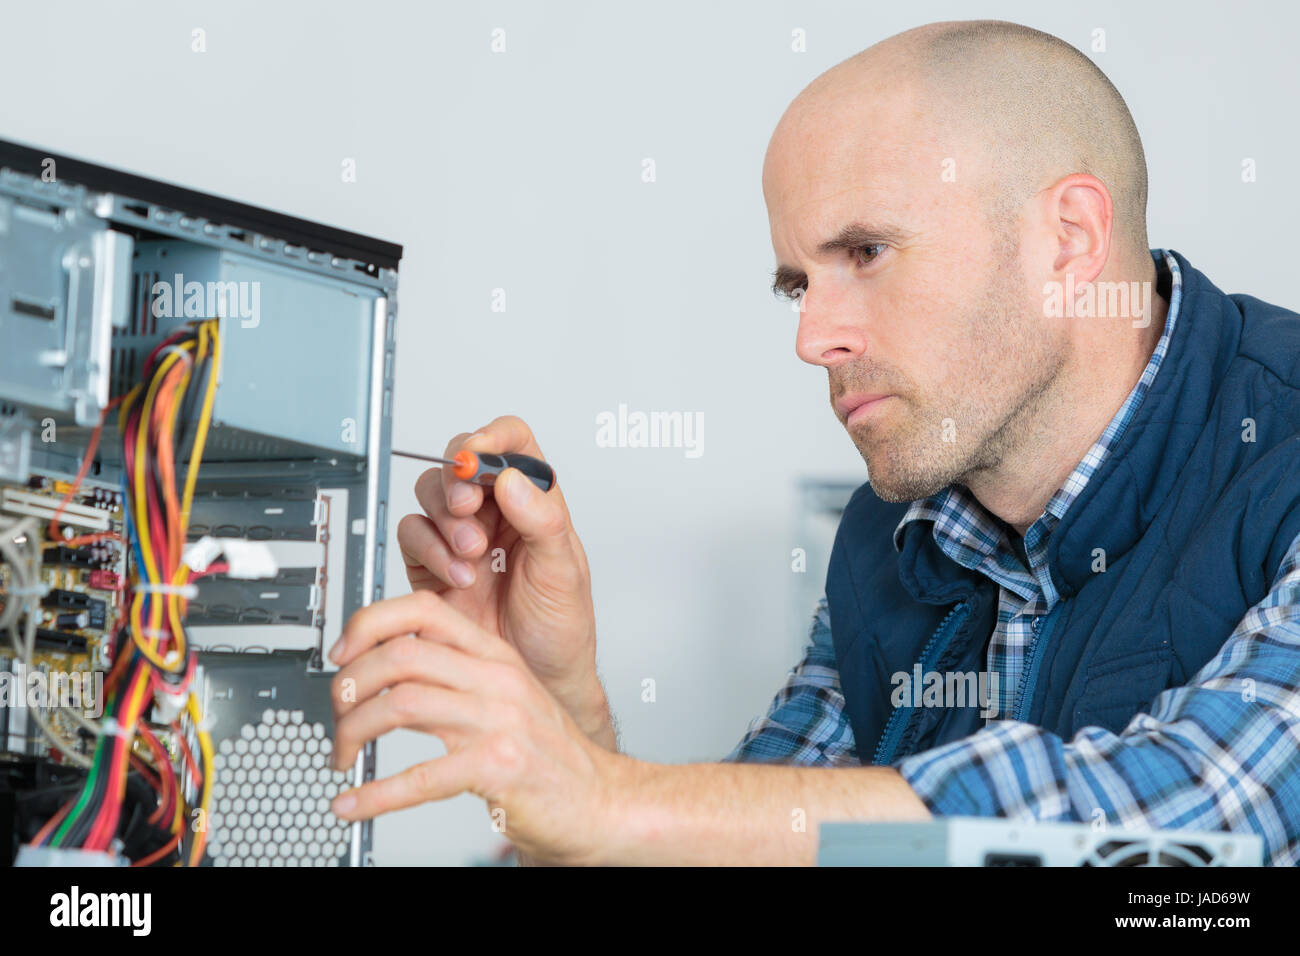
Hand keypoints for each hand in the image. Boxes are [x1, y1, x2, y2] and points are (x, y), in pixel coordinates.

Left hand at [329, 590, 619, 864]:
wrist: (601, 803)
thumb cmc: (550, 759)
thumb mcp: (506, 699)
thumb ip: (455, 678)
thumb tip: (384, 671)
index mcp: (496, 656)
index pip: (423, 610)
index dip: (368, 625)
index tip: (340, 655)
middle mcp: (497, 680)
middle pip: (400, 654)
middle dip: (350, 685)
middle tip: (337, 714)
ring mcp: (501, 721)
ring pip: (401, 704)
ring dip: (354, 732)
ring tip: (342, 755)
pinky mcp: (500, 768)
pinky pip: (420, 776)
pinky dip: (374, 794)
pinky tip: (353, 804)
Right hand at [386, 416, 611, 745]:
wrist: (536, 680)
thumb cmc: (560, 628)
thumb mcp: (563, 571)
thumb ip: (542, 519)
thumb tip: (512, 477)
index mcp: (535, 502)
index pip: (512, 443)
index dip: (491, 438)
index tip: (477, 456)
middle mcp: (497, 512)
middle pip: (460, 463)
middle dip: (458, 482)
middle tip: (467, 509)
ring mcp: (462, 536)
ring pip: (431, 495)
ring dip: (445, 519)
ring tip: (471, 554)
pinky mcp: (432, 565)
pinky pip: (413, 534)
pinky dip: (428, 549)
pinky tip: (457, 576)